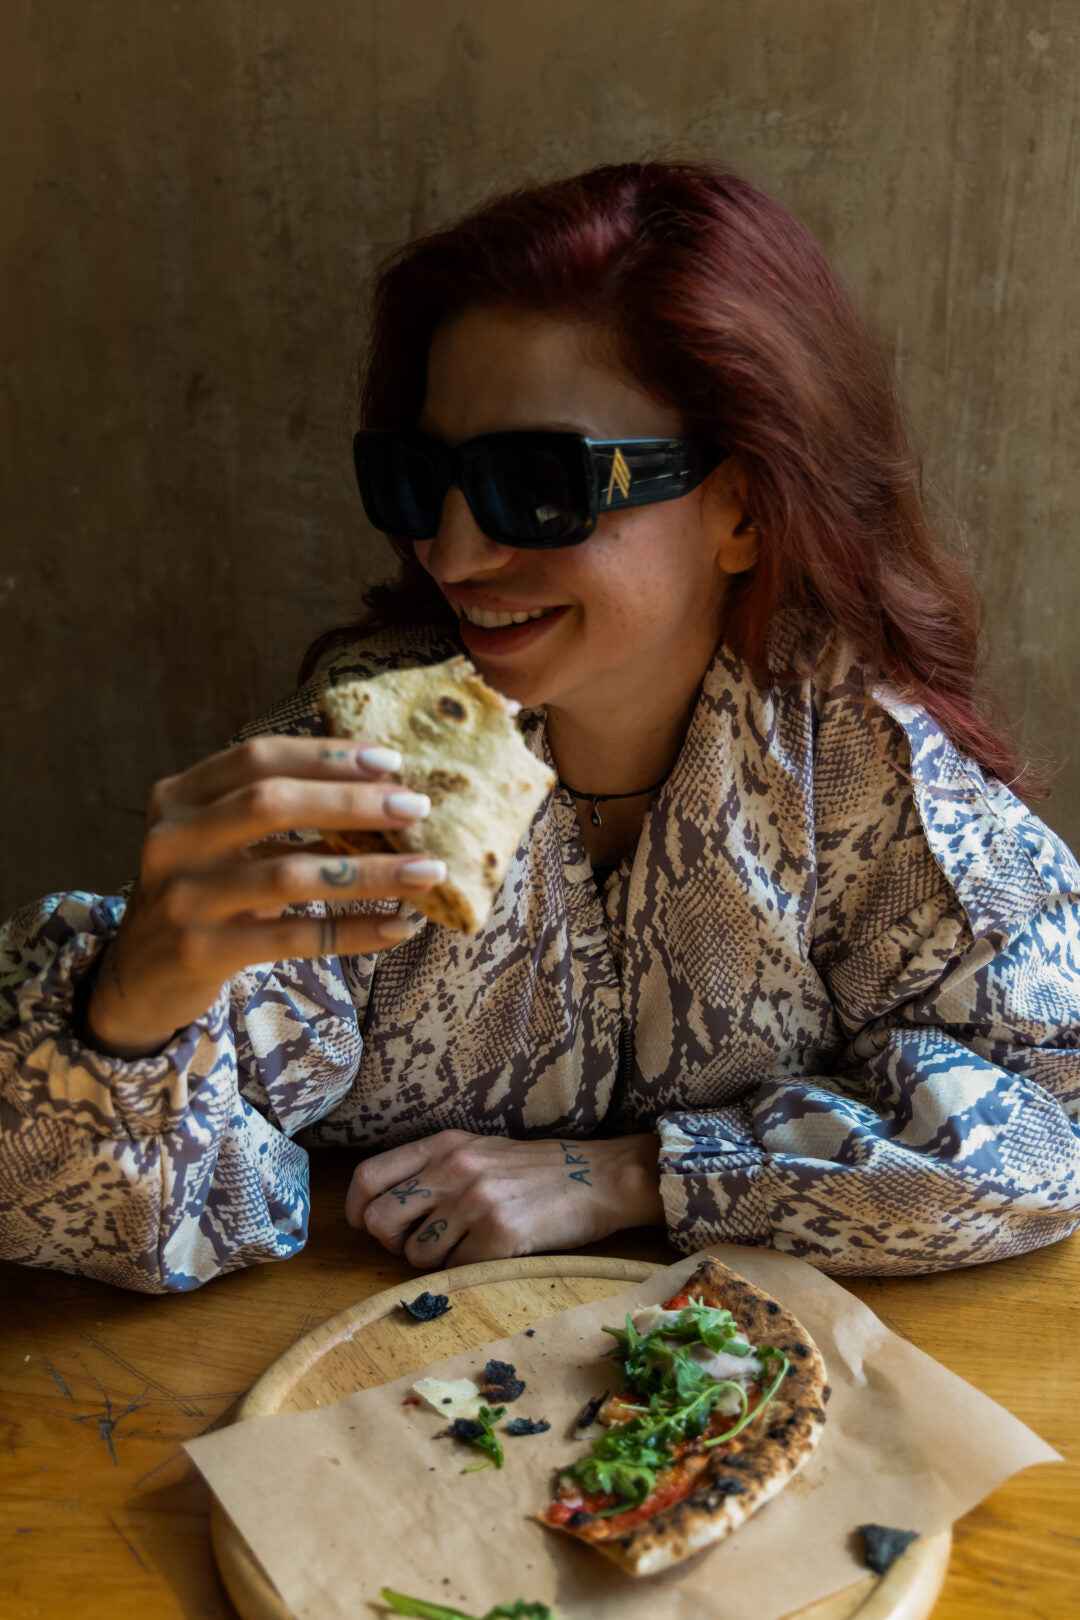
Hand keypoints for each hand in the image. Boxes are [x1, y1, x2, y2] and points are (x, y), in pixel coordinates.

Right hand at [84, 735, 445, 1057]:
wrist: (139, 978)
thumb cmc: (202, 894)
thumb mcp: (218, 840)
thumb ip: (271, 809)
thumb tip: (378, 783)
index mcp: (178, 796)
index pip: (258, 757)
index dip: (327, 755)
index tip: (391, 760)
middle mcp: (172, 839)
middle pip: (272, 804)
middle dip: (353, 802)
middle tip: (417, 808)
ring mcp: (183, 897)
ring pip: (291, 873)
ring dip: (371, 872)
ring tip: (428, 871)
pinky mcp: (202, 951)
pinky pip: (296, 937)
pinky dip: (355, 930)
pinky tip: (400, 926)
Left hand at [345, 1129, 664, 1266]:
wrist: (596, 1178)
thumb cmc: (533, 1170)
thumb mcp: (477, 1150)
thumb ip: (431, 1168)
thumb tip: (380, 1207)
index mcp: (444, 1145)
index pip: (368, 1177)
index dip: (356, 1208)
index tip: (364, 1225)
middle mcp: (453, 1170)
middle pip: (379, 1221)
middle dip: (391, 1243)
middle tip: (417, 1244)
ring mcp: (475, 1204)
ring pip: (415, 1254)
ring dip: (433, 1260)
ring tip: (465, 1245)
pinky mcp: (498, 1239)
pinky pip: (453, 1271)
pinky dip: (465, 1271)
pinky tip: (490, 1253)